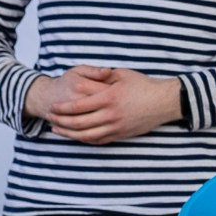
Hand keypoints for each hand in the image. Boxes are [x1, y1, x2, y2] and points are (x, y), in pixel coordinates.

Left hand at [36, 67, 183, 144]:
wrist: (165, 102)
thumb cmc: (144, 85)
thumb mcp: (122, 75)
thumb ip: (102, 76)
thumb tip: (87, 76)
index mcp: (109, 98)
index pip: (78, 106)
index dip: (62, 108)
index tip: (53, 107)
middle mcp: (111, 115)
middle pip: (79, 123)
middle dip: (61, 122)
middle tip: (50, 119)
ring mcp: (116, 127)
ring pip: (86, 135)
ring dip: (69, 134)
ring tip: (57, 130)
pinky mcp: (121, 134)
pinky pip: (99, 140)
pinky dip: (84, 140)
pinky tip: (76, 136)